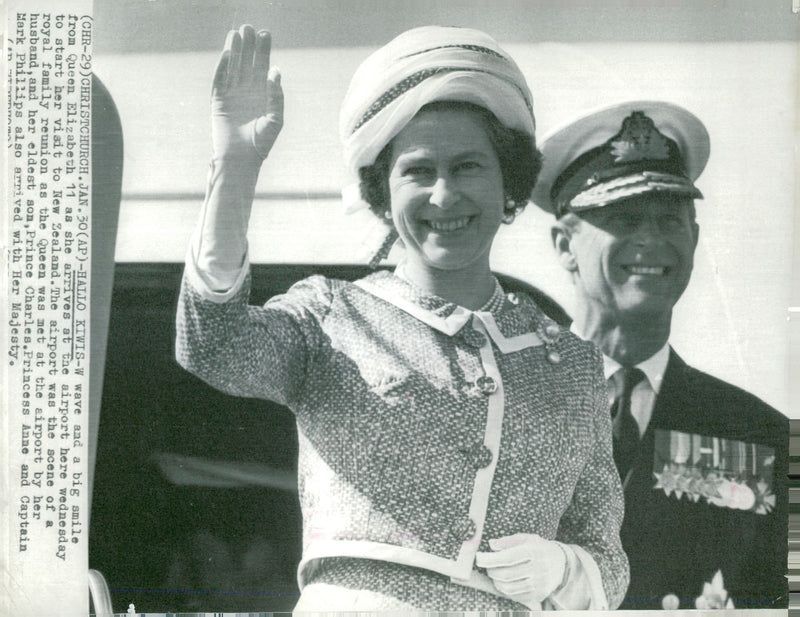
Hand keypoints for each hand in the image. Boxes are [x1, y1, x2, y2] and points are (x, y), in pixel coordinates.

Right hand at [211, 25, 282, 163]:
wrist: (241, 159)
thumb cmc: (261, 143)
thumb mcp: (275, 120)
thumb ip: (276, 96)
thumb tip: (275, 71)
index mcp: (262, 95)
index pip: (263, 67)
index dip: (264, 51)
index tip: (266, 35)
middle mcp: (247, 91)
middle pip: (248, 62)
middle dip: (249, 45)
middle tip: (250, 27)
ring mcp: (231, 95)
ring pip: (233, 67)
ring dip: (236, 50)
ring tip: (238, 32)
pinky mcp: (218, 101)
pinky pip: (220, 79)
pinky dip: (223, 66)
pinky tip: (229, 51)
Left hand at [475, 533, 566, 607]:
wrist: (562, 564)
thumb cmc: (540, 548)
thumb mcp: (527, 538)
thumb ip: (508, 541)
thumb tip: (491, 544)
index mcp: (535, 551)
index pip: (508, 557)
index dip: (490, 559)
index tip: (479, 557)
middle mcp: (539, 569)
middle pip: (507, 574)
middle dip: (491, 570)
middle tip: (485, 565)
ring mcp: (539, 584)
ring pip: (509, 587)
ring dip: (495, 581)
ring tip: (493, 573)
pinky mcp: (539, 595)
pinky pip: (515, 595)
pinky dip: (504, 589)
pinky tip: (501, 581)